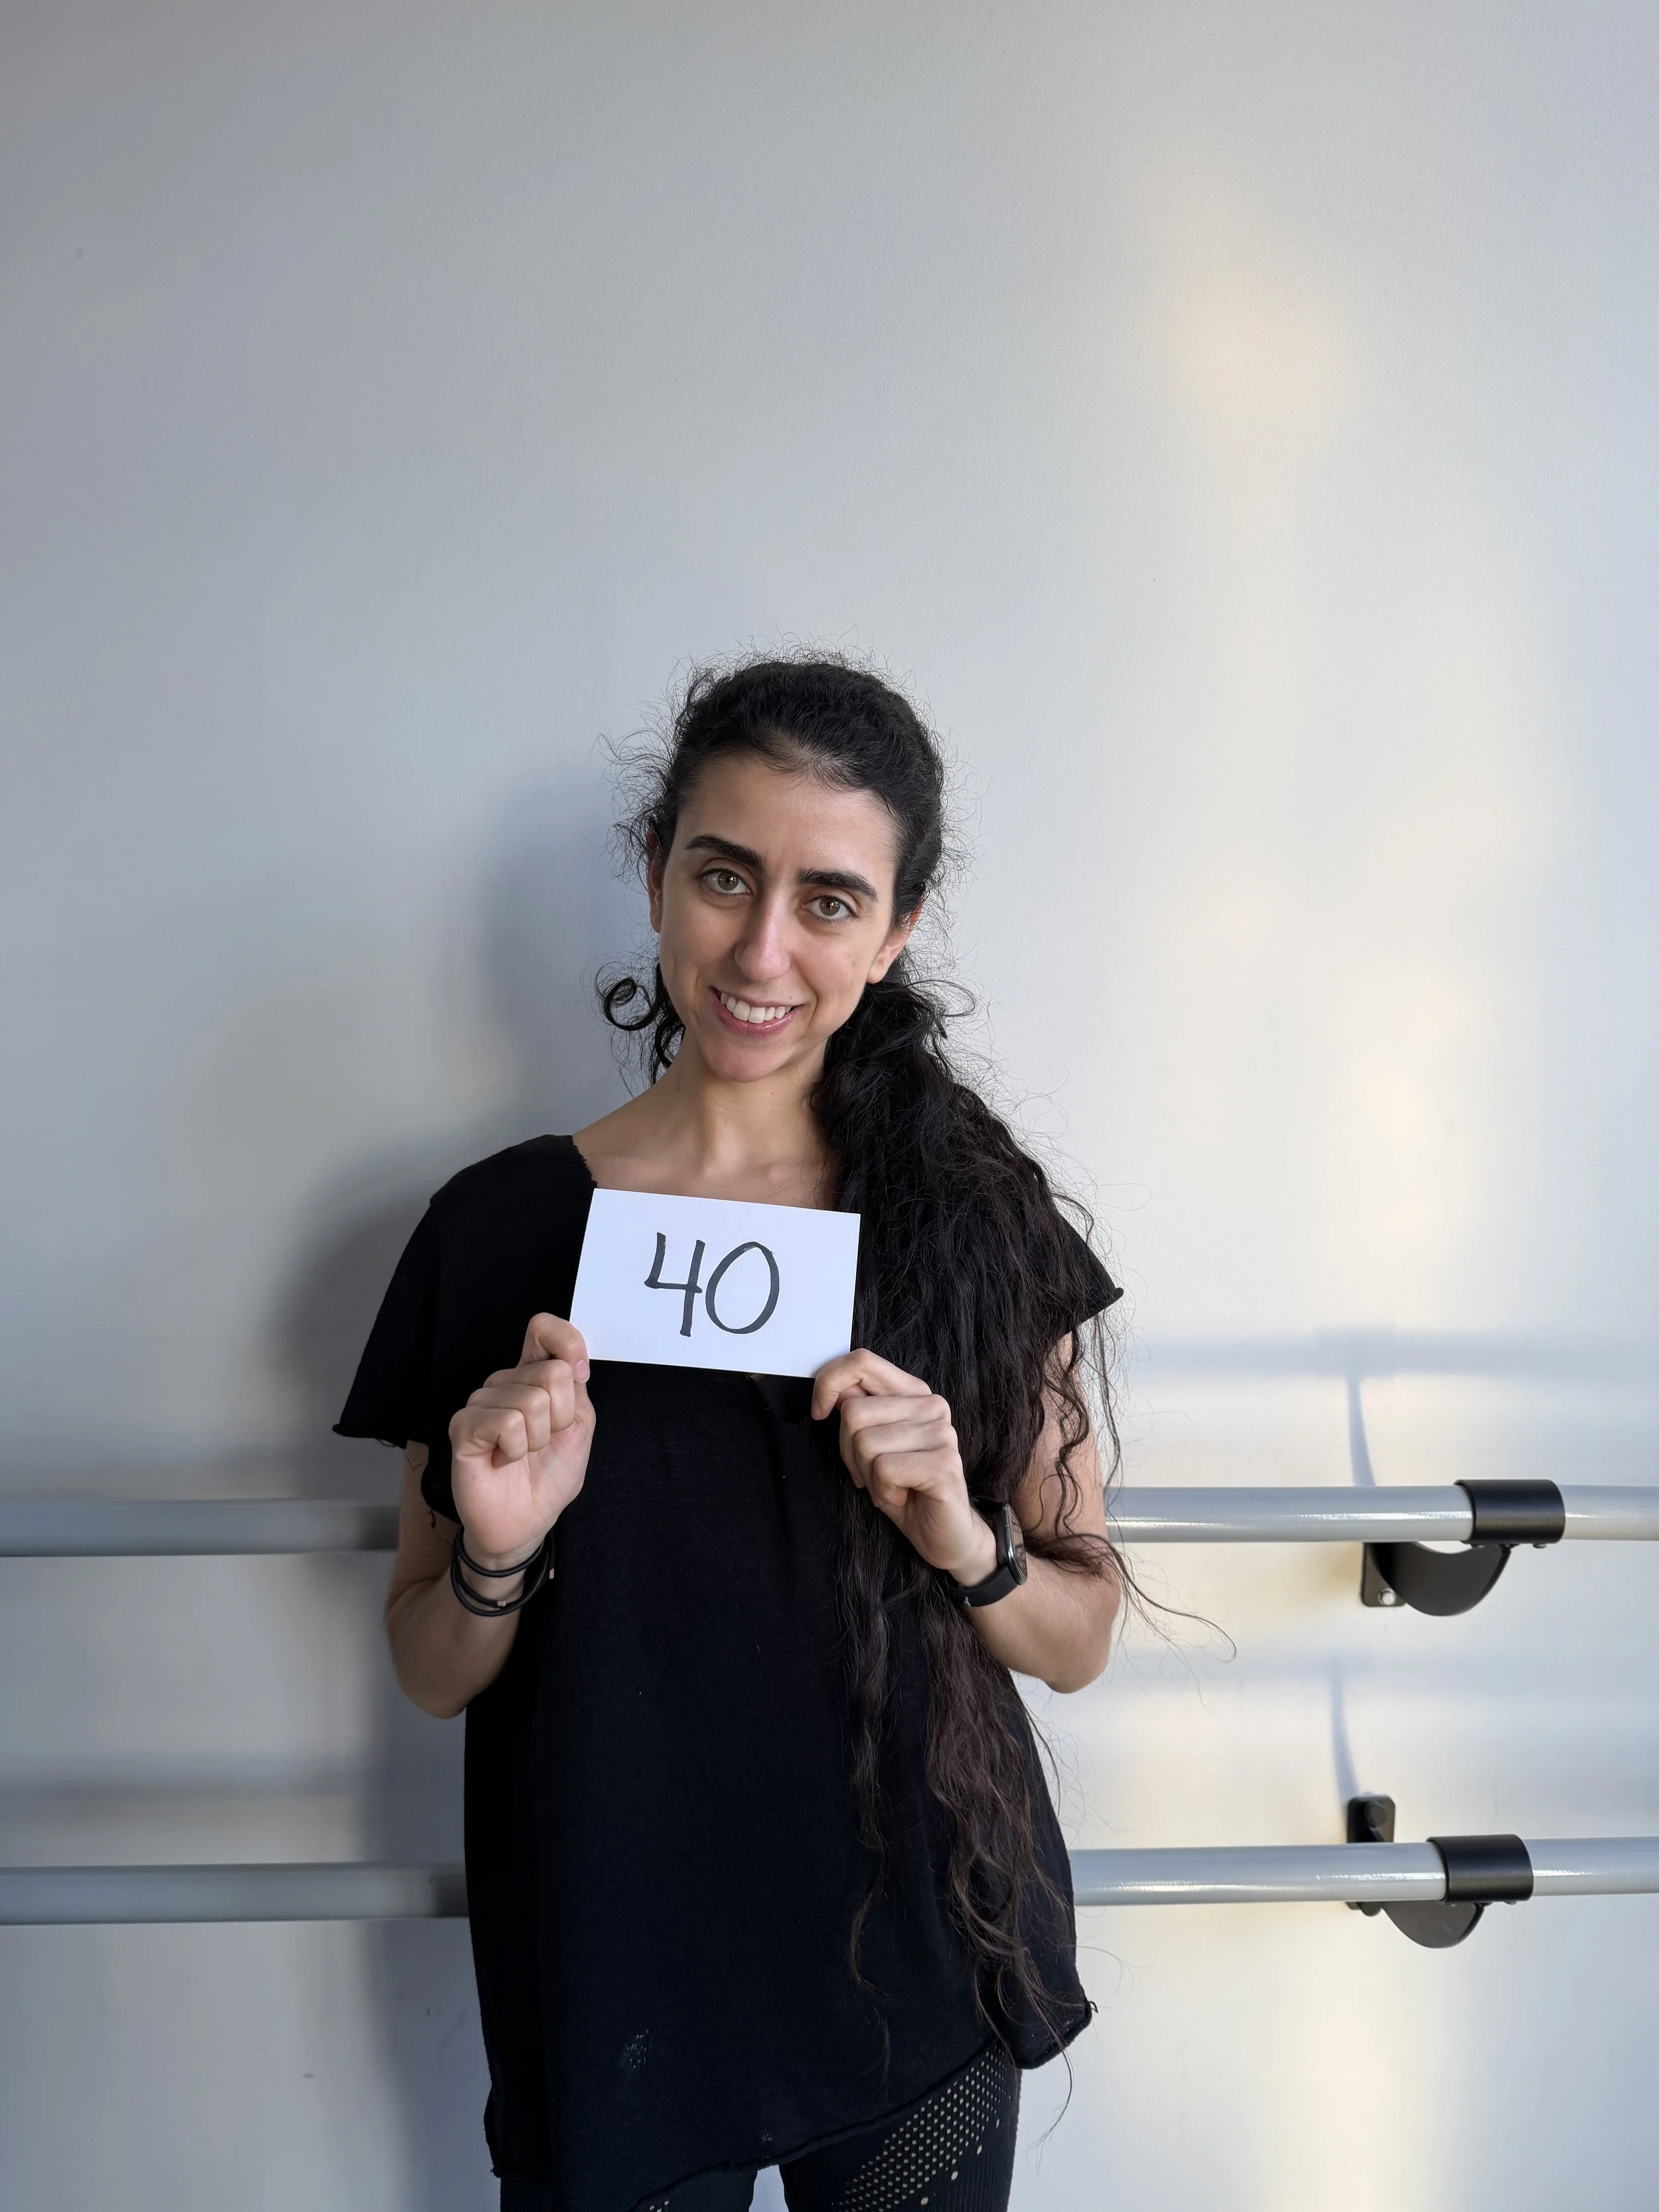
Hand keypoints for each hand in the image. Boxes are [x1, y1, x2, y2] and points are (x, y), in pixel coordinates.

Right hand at [448, 1314, 594, 1568]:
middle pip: (551, 1372)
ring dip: (539, 1439)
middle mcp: (505, 1382)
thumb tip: (572, 1360)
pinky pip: (507, 1423)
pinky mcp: (463, 1426)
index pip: (544, 1329)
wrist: (526, 1522)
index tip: (580, 1373)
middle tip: (543, 1443)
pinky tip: (503, 1460)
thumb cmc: (549, 1475)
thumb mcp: (578, 1428)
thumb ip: (576, 1389)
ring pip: (531, 1400)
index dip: (567, 1342)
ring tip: (522, 1454)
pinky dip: (516, 1449)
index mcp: (533, 1376)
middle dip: (562, 1417)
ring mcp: (481, 1402)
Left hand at [811, 1348, 997, 1583]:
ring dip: (867, 1475)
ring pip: (865, 1442)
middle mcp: (931, 1405)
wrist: (944, 1535)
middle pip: (854, 1412)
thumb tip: (836, 1392)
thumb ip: (858, 1412)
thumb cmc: (903, 1488)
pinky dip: (882, 1490)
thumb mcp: (870, 1447)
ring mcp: (941, 1433)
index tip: (819, 1413)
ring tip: (890, 1486)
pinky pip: (884, 1469)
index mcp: (912, 1393)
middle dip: (849, 1452)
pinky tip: (901, 1496)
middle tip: (872, 1473)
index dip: (829, 1382)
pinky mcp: (944, 1463)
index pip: (862, 1361)